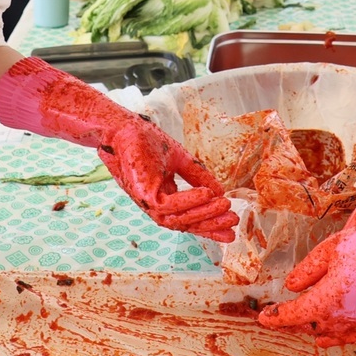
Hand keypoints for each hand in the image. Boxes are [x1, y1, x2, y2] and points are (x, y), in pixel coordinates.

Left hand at [96, 118, 239, 238]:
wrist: (121, 128)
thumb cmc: (145, 141)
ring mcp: (148, 201)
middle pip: (186, 223)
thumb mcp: (180, 160)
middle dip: (211, 224)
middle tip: (234, 222)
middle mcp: (156, 204)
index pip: (189, 217)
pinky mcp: (142, 194)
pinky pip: (169, 205)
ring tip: (225, 206)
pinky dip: (189, 201)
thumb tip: (220, 192)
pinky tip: (207, 194)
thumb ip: (197, 176)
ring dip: (204, 214)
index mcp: (164, 197)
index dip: (210, 224)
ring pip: (178, 218)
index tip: (232, 228)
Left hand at [258, 203, 355, 345]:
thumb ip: (307, 271)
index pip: (293, 315)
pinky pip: (352, 335)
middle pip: (309, 325)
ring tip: (304, 324)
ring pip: (330, 333)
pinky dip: (339, 335)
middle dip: (292, 321)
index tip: (264, 317)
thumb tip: (291, 286)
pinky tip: (334, 333)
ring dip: (314, 328)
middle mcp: (341, 318)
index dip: (276, 317)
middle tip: (280, 316)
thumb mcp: (329, 250)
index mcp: (324, 301)